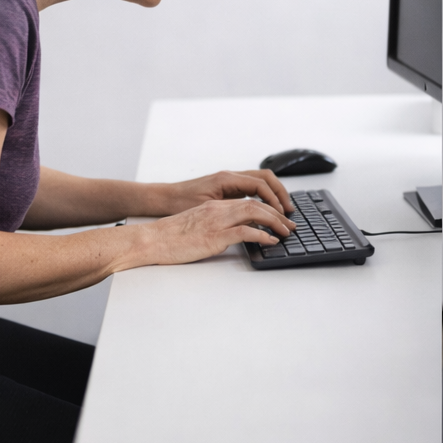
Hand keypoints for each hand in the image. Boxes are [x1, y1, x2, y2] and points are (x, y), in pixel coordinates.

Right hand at [141, 197, 297, 265]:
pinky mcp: (214, 236)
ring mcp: (216, 221)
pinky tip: (270, 241)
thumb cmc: (170, 236)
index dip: (268, 209)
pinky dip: (261, 235)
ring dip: (275, 222)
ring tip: (286, 233)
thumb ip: (216, 224)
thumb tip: (233, 233)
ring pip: (254, 213)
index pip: (248, 201)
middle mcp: (218, 209)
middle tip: (290, 226)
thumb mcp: (197, 224)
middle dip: (277, 215)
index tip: (280, 218)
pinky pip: (244, 231)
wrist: (151, 240)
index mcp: (215, 205)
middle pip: (256, 205)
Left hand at [167, 169, 293, 214]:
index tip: (282, 214)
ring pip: (260, 181)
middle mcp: (230, 176)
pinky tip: (266, 209)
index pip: (260, 185)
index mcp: (227, 179)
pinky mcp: (227, 187)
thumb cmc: (180, 203)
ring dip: (274, 194)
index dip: (274, 200)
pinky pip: (252, 187)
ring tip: (282, 211)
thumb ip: (230, 213)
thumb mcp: (207, 210)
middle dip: (280, 194)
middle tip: (289, 212)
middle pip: (266, 178)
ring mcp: (229, 180)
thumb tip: (252, 221)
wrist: (165, 197)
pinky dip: (263, 196)